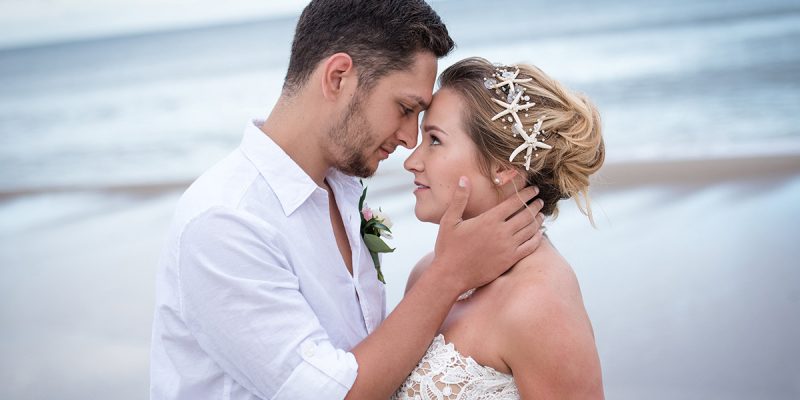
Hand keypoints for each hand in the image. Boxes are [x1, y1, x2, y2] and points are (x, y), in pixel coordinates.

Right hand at [433, 176, 544, 293]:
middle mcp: (501, 232)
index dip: (526, 194)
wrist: (451, 275)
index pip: (514, 202)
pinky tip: (538, 234)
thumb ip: (460, 199)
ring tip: (541, 215)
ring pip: (530, 230)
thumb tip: (464, 178)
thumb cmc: (448, 247)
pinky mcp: (510, 260)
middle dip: (535, 206)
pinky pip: (530, 247)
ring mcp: (507, 247)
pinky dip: (537, 238)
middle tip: (540, 201)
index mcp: (489, 219)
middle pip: (526, 214)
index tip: (533, 189)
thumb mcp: (449, 220)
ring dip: (538, 220)